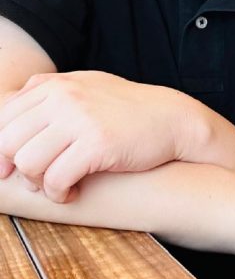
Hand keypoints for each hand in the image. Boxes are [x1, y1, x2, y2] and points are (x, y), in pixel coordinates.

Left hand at [0, 71, 194, 202]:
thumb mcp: (88, 86)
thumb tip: (4, 107)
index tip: (12, 167)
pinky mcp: (97, 144)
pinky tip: (73, 192)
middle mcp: (65, 97)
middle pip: (8, 142)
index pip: (4, 118)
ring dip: (38, 183)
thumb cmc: (128, 108)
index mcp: (57, 85)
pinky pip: (55, 179)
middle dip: (17, 168)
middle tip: (38, 178)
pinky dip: (59, 193)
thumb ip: (49, 91)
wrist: (173, 119)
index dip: (2, 149)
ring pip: (28, 163)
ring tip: (58, 185)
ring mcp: (81, 119)